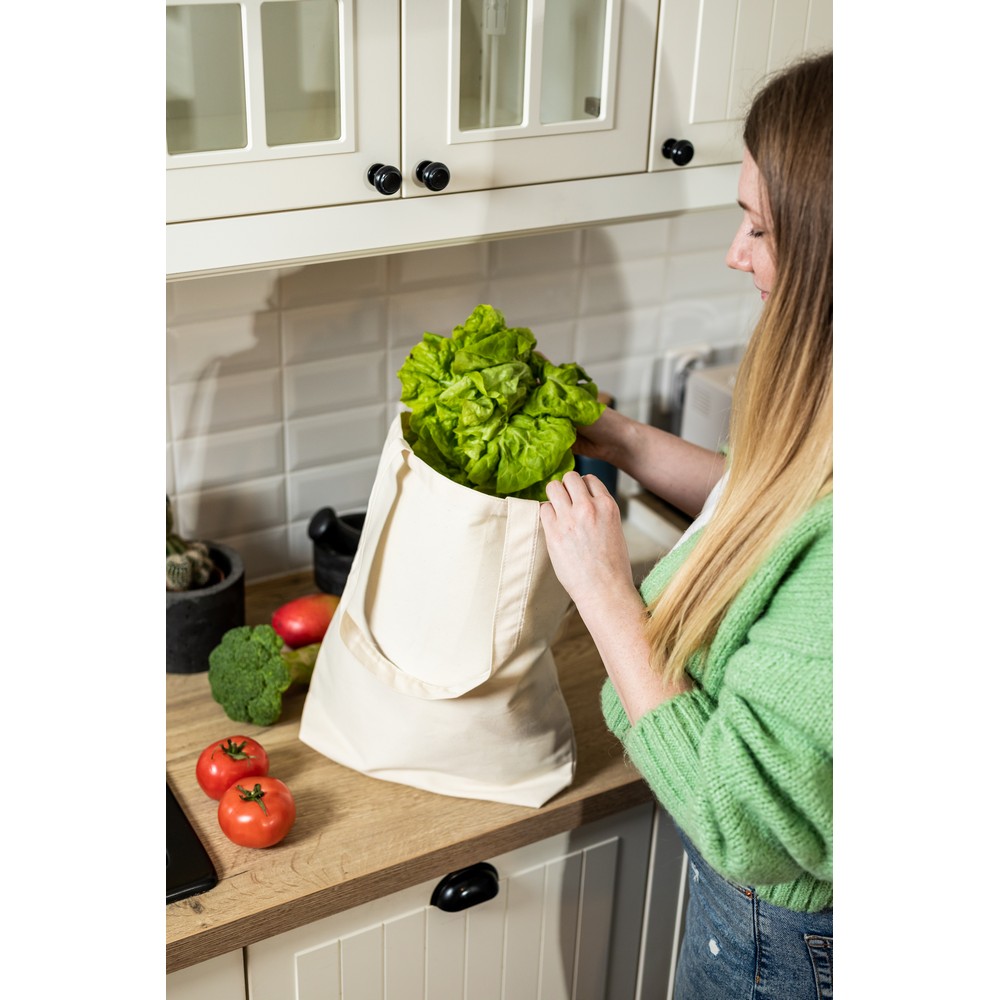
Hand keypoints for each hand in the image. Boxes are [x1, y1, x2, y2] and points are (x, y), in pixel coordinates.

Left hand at [539, 471, 634, 613]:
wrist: (604, 589)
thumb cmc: (612, 565)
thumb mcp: (615, 529)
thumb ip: (600, 512)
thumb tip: (584, 502)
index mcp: (608, 506)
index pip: (589, 479)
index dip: (582, 487)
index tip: (579, 497)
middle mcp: (589, 508)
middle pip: (570, 478)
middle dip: (566, 487)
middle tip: (566, 502)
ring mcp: (570, 519)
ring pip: (553, 487)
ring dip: (554, 496)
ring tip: (557, 510)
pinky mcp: (554, 533)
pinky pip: (543, 509)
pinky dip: (546, 514)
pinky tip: (552, 525)